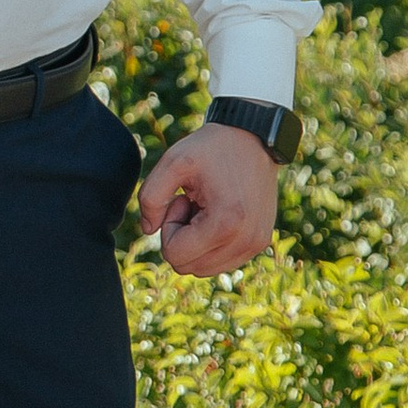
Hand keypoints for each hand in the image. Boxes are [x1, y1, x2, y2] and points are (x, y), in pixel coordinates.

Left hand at [139, 122, 279, 275]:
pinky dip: (212, 243)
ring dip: (196, 241)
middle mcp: (246, 241)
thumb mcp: (172, 161)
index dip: (168, 227)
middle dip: (181, 236)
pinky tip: (217, 213)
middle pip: (189, 267)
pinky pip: (221, 262)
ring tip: (205, 207)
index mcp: (225, 224)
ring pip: (204, 268)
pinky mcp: (260, 243)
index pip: (175, 256)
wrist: (253, 138)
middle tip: (192, 203)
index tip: (181, 199)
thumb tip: (148, 230)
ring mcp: (256, 245)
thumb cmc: (212, 147)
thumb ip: (149, 198)